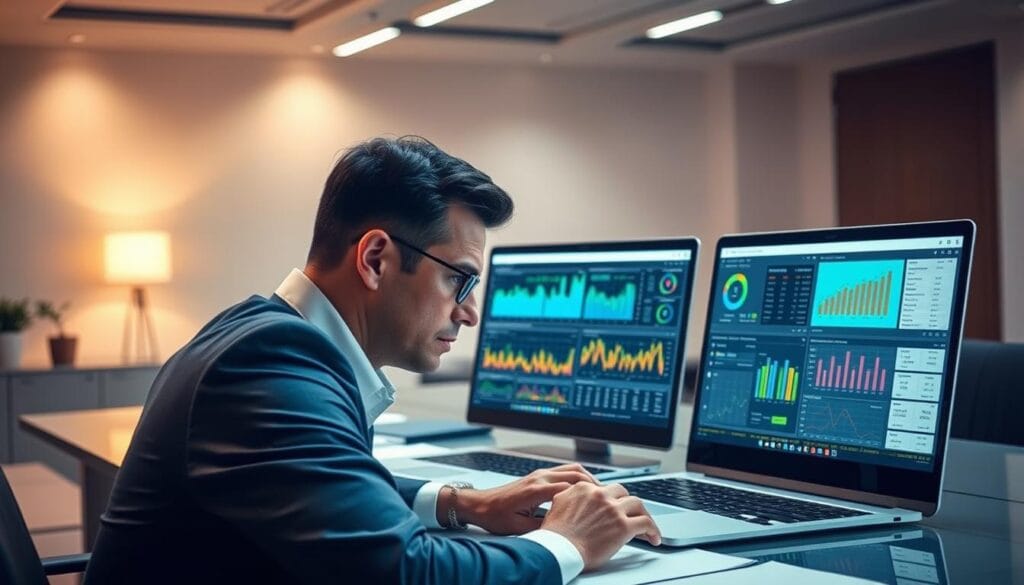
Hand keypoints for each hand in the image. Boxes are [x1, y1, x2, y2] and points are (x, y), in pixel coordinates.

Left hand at [448, 463, 599, 534]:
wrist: (478, 504)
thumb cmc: (494, 516)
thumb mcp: (518, 528)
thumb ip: (543, 527)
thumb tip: (563, 531)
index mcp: (536, 489)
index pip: (571, 487)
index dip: (590, 495)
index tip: (604, 503)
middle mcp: (539, 477)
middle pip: (576, 474)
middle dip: (595, 485)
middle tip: (609, 497)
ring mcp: (539, 474)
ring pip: (571, 469)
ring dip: (587, 478)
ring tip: (600, 492)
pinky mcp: (537, 476)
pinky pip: (563, 471)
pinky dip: (577, 477)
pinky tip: (583, 489)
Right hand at [540, 482, 661, 569]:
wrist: (559, 550)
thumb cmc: (556, 534)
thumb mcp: (558, 504)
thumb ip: (570, 496)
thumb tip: (576, 497)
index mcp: (585, 489)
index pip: (605, 489)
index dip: (611, 499)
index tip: (615, 508)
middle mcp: (600, 495)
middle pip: (622, 493)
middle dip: (627, 503)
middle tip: (631, 513)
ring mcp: (613, 510)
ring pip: (637, 504)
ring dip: (643, 514)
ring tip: (647, 525)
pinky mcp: (623, 526)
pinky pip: (646, 523)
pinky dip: (653, 530)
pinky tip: (654, 537)